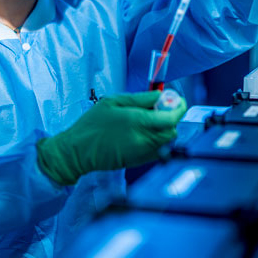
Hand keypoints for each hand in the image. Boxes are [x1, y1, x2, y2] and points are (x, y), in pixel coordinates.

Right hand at [36, 90, 186, 185]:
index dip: (178, 107)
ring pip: (167, 141)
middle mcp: (144, 139)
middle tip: (159, 108)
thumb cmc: (92, 123)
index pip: (171, 117)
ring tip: (149, 120)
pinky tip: (144, 133)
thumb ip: (139, 98)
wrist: (78, 151)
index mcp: (137, 121)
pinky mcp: (140, 162)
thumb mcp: (113, 102)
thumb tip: (159, 95)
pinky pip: (159, 150)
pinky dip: (158, 140)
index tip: (176, 100)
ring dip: (165, 129)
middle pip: (172, 130)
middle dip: (171, 118)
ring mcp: (143, 153)